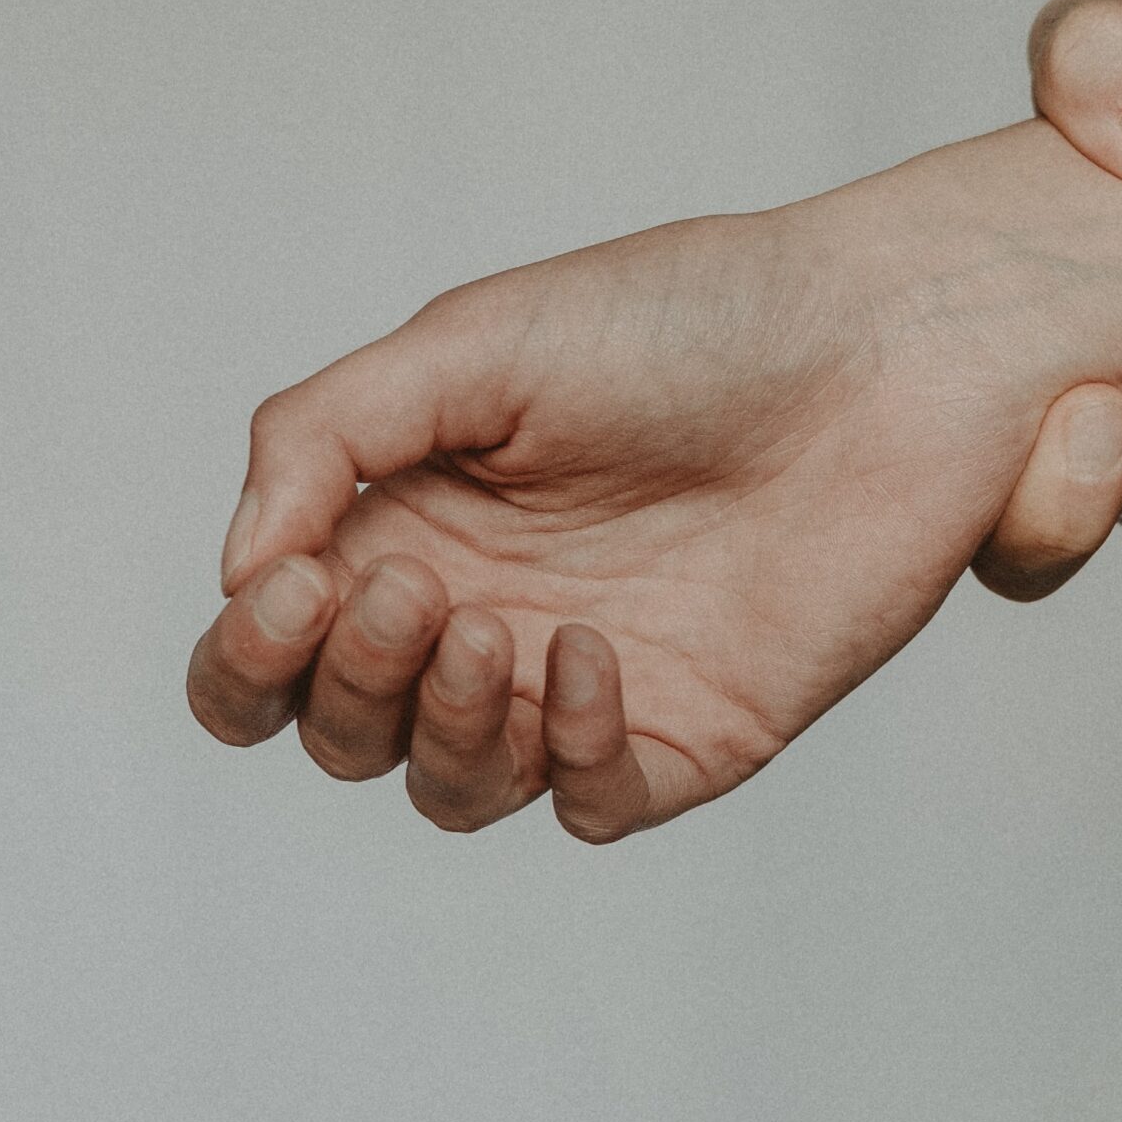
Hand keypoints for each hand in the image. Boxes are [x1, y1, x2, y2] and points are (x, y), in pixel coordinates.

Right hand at [187, 127, 1121, 840]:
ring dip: (447, 729)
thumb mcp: (474, 341)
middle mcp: (487, 613)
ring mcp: (589, 682)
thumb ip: (327, 436)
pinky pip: (590, 804)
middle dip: (348, 684)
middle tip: (424, 590)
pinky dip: (568, 757)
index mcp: (414, 524)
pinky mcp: (695, 728)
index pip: (271, 653)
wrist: (883, 343)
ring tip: (501, 627)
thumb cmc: (688, 317)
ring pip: (453, 790)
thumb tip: (238, 567)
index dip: (249, 655)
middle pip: (343, 734)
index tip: (294, 584)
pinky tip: (594, 658)